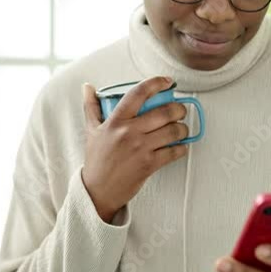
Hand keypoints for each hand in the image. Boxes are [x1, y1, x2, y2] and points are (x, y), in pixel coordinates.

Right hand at [80, 76, 189, 221]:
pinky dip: (182, 148)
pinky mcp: (149, 165)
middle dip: (179, 108)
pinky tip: (180, 146)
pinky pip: (174, 152)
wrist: (98, 190)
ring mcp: (140, 149)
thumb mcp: (91, 130)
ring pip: (173, 131)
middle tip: (180, 110)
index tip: (168, 81)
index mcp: (115, 121)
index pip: (138, 93)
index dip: (156, 83)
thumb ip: (90, 106)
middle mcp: (129, 132)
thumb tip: (87, 86)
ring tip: (182, 128)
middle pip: (164, 112)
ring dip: (183, 128)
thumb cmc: (97, 159)